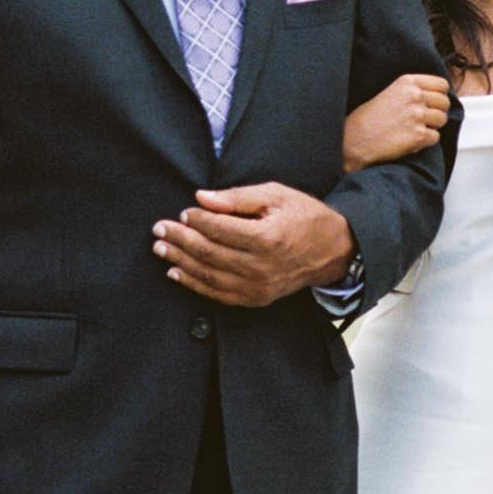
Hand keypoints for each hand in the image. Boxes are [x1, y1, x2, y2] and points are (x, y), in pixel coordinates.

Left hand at [154, 184, 354, 308]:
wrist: (333, 250)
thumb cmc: (304, 216)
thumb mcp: (275, 195)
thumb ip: (237, 198)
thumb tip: (201, 198)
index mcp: (266, 237)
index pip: (218, 229)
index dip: (196, 220)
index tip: (182, 212)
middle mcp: (260, 266)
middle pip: (208, 253)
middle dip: (179, 240)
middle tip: (159, 228)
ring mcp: (258, 286)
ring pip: (208, 275)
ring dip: (180, 261)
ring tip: (161, 248)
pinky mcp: (256, 298)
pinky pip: (217, 294)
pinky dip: (193, 284)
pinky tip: (176, 272)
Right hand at [343, 71, 451, 171]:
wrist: (355, 139)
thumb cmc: (370, 117)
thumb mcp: (391, 92)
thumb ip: (413, 90)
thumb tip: (437, 97)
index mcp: (408, 82)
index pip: (442, 84)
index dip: (440, 95)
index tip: (434, 103)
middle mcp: (415, 96)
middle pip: (444, 102)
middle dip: (437, 112)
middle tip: (424, 120)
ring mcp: (418, 115)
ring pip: (442, 119)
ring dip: (432, 127)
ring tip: (415, 129)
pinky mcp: (419, 135)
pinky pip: (435, 137)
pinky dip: (426, 141)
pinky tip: (411, 140)